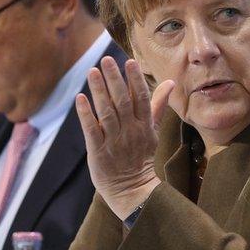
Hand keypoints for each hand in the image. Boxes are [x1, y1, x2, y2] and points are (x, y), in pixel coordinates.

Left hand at [77, 56, 174, 218]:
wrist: (132, 189)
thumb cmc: (141, 156)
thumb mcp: (153, 131)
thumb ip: (158, 105)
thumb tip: (170, 82)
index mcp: (145, 125)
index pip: (141, 98)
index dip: (135, 79)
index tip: (129, 61)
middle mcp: (130, 131)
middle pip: (122, 101)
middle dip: (115, 79)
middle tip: (107, 60)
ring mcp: (114, 141)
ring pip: (106, 112)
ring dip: (99, 91)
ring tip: (92, 71)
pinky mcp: (98, 151)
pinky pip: (92, 130)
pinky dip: (86, 114)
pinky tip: (80, 98)